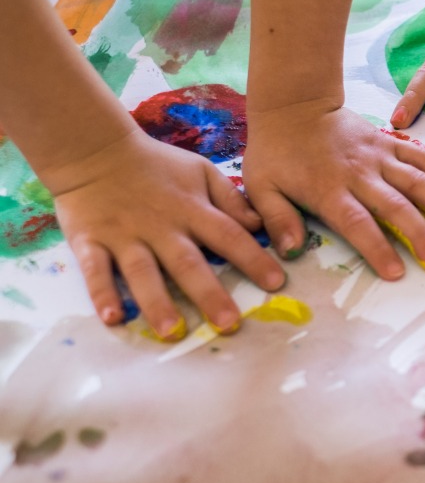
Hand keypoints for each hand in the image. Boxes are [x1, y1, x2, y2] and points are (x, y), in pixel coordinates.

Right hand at [48, 132, 286, 340]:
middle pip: (188, 263)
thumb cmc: (156, 165)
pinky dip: (102, 294)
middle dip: (209, 294)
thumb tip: (261, 225)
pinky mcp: (90, 242)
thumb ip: (230, 199)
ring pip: (143, 273)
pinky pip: (96, 270)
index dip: (253, 259)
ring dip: (158, 303)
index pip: (229, 236)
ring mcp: (124, 236)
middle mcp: (161, 227)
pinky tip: (113, 318)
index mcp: (192, 210)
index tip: (276, 284)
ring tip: (172, 332)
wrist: (94, 151)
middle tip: (229, 323)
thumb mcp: (201, 171)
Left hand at [243, 101, 424, 277]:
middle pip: (397, 206)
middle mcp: (360, 174)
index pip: (357, 223)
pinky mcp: (389, 142)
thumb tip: (290, 253)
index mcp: (329, 189)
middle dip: (422, 236)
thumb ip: (277, 219)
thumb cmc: (276, 152)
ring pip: (417, 181)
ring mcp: (379, 156)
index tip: (397, 272)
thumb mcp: (260, 187)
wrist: (293, 105)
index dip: (378, 248)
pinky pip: (420, 157)